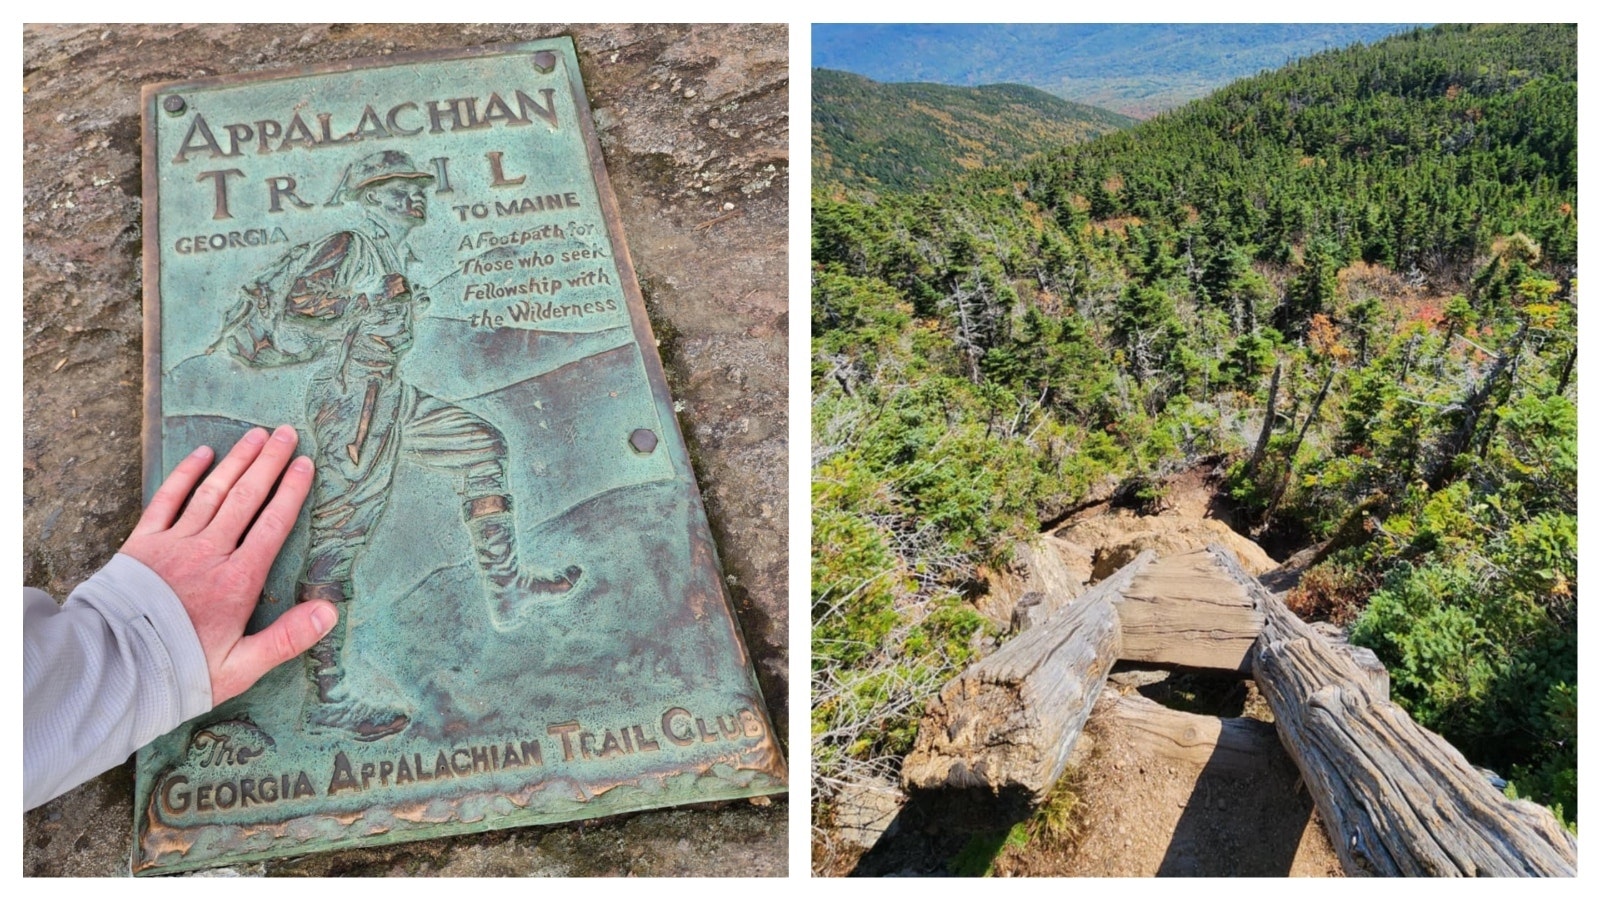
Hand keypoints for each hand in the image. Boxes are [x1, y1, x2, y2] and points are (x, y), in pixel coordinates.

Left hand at [121, 425, 334, 705]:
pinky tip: (202, 454)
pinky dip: (186, 474)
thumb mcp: (242, 666)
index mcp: (238, 580)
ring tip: (256, 435)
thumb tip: (329, 612)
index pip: (273, 524)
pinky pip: (168, 499)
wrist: (115, 667)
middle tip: (287, 433)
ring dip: (236, 460)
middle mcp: (209, 553)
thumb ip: (287, 638)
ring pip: (213, 492)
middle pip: (246, 498)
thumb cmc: (182, 670)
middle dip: (269, 462)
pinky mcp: (143, 543)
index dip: (291, 491)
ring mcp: (175, 544)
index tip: (305, 464)